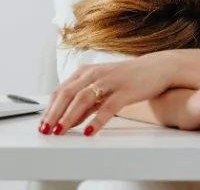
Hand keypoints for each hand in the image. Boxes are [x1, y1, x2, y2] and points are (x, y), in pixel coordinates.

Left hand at [39, 52, 176, 135]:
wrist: (157, 68)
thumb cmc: (127, 79)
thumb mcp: (102, 88)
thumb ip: (86, 104)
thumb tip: (68, 121)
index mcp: (85, 72)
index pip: (60, 91)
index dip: (49, 108)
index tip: (42, 124)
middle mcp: (94, 74)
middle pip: (67, 94)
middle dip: (54, 114)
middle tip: (46, 130)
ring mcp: (110, 81)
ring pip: (83, 98)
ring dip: (69, 116)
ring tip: (61, 131)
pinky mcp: (125, 90)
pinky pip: (108, 107)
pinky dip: (97, 120)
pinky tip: (89, 131)